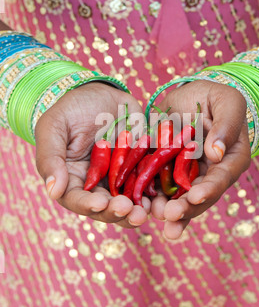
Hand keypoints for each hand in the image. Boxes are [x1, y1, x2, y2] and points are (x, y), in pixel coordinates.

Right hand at [35, 82, 149, 227]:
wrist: (100, 94)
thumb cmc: (70, 109)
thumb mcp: (53, 127)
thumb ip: (50, 158)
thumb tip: (53, 191)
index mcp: (72, 179)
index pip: (76, 200)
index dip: (87, 205)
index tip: (100, 204)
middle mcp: (96, 185)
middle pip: (105, 208)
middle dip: (117, 212)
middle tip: (129, 210)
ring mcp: (120, 179)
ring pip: (128, 202)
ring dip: (137, 210)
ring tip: (146, 210)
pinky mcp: (139, 169)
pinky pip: (148, 184)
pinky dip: (154, 192)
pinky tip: (160, 196)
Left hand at [151, 80, 250, 238]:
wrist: (188, 97)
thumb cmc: (212, 97)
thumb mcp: (227, 101)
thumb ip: (227, 124)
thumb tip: (217, 152)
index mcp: (231, 158)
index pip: (222, 177)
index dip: (209, 188)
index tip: (195, 196)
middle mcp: (211, 173)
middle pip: (201, 196)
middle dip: (186, 208)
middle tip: (169, 215)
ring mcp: (189, 176)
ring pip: (180, 199)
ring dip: (168, 211)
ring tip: (155, 216)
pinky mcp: (168, 174)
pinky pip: (160, 189)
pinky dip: (151, 199)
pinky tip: (140, 207)